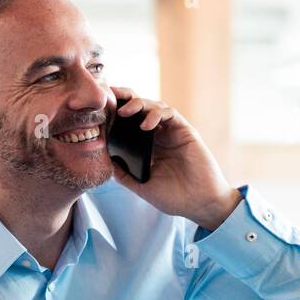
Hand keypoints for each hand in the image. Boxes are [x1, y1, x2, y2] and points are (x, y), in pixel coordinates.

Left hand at [106, 86, 241, 232]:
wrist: (200, 204)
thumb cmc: (173, 197)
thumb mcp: (142, 186)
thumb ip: (124, 174)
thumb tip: (105, 161)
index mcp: (146, 147)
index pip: (129, 123)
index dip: (116, 112)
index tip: (100, 108)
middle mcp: (158, 136)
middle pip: (141, 108)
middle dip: (126, 99)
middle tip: (110, 96)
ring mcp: (171, 132)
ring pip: (154, 106)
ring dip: (139, 105)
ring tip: (125, 112)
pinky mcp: (185, 131)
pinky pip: (170, 114)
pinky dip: (157, 115)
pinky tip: (145, 126)